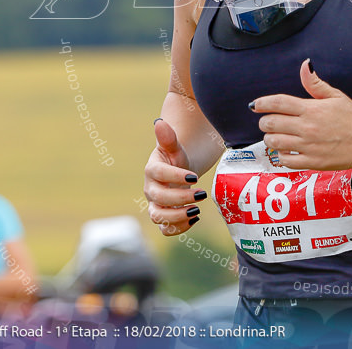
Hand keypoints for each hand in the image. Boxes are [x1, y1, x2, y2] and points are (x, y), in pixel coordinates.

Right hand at [143, 120, 206, 235]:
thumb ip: (168, 137)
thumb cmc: (175, 159)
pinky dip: (179, 228)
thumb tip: (159, 122)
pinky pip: (165, 229)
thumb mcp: (174, 147)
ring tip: (197, 210)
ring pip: (158, 217)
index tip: (195, 177)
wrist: (176, 173)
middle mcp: (150, 189)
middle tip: (202, 194)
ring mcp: (155, 205)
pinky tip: (195, 218)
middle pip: (159, 198)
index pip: (158, 174)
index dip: (175, 176)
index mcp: (152, 170)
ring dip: (177, 216)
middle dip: (180, 198)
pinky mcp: (163, 217)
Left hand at [251, 59, 351, 170]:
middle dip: (265, 122)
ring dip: (270, 139)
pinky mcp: (312, 162)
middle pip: (271, 123)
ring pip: (275, 142)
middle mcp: (307, 127)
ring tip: (275, 137)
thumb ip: (315, 83)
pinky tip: (285, 151)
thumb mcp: (336, 96)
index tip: (255, 105)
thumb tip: (305, 65)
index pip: (278, 103)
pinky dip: (281, 156)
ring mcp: (308, 145)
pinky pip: (286, 160)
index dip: (262, 103)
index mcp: (311, 108)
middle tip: (267, 122)